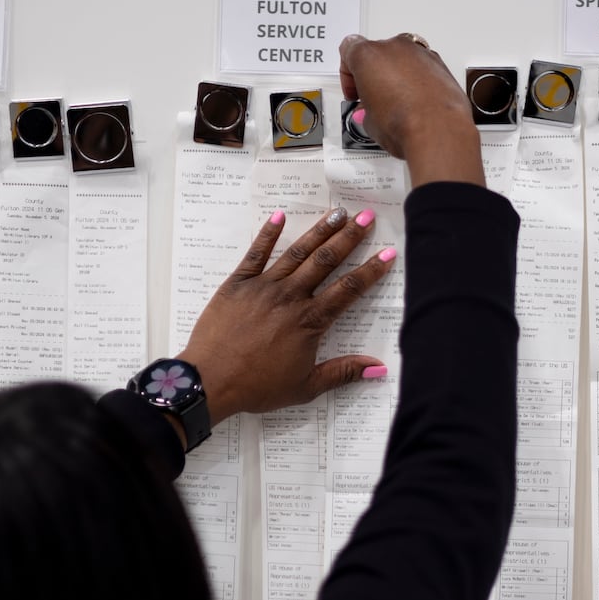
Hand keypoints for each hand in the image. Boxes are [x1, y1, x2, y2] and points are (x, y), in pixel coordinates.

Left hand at [179, 207, 394, 427]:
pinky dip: (268, 234)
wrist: (210, 380)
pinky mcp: (238, 284)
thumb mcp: (305, 387)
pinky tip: (279, 216)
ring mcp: (263, 287)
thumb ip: (343, 372)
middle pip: (326, 261)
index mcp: (309, 321)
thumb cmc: (257, 387)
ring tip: (337, 212)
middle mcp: (290, 297)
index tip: (388, 254)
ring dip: (319, 231)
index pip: (348, 290)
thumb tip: (378, 369)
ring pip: (297, 253)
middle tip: (366, 216)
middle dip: (349, 237)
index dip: (371, 271)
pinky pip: (255, 254)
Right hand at [338, 33, 483, 187]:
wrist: (438, 130)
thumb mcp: (369, 122)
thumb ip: (366, 109)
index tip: (354, 91)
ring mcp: (420, 53)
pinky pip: (422, 68)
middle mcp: (395, 47)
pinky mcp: (440, 64)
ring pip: (402, 60)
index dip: (348, 75)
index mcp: (369, 54)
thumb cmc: (404, 123)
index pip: (349, 50)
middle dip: (374, 76)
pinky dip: (417, 81)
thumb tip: (371, 113)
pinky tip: (416, 104)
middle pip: (377, 54)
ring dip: (397, 77)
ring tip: (397, 106)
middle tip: (373, 100)